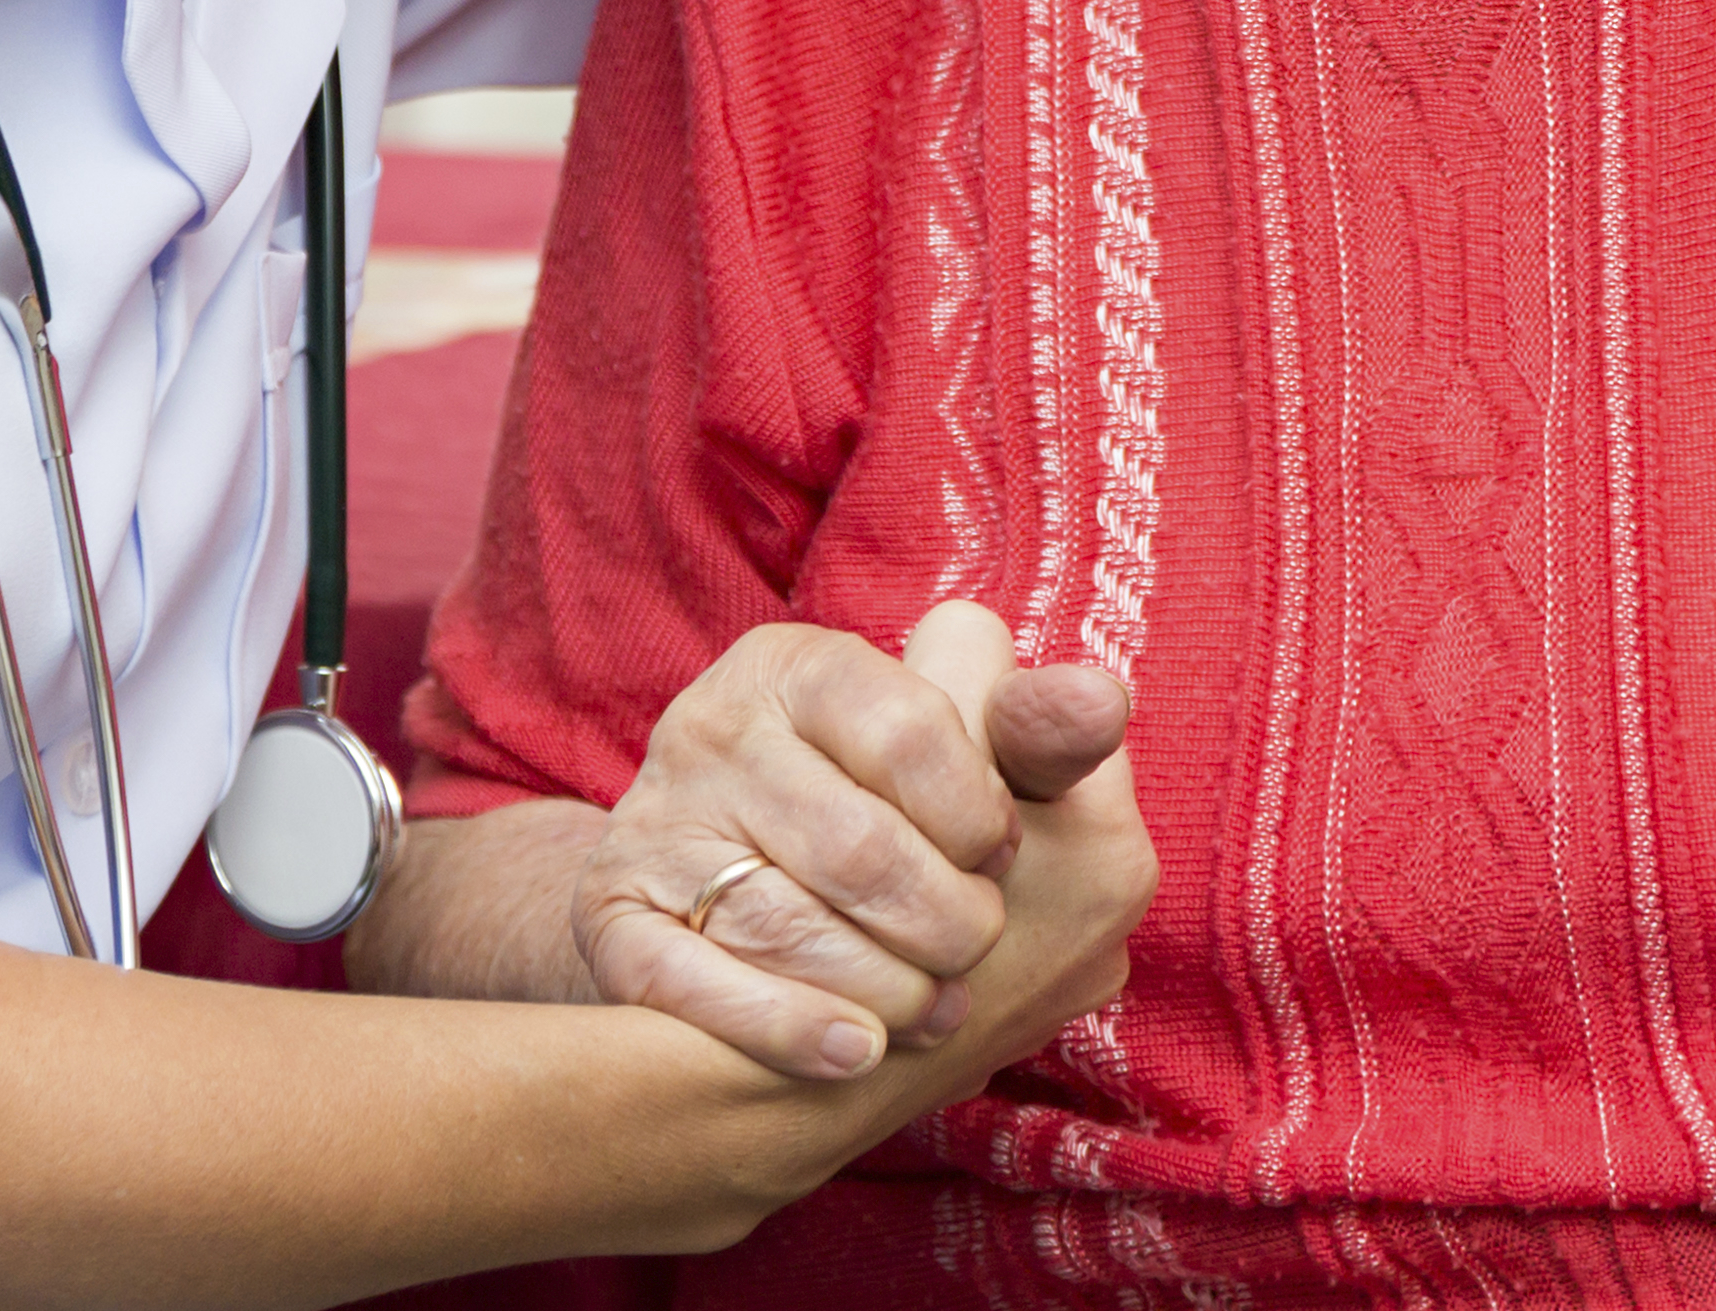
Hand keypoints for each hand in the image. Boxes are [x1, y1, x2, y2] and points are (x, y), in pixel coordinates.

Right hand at [571, 601, 1134, 1082]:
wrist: (715, 886)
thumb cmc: (871, 807)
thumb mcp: (952, 748)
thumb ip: (1033, 729)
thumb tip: (1104, 702)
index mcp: (795, 665)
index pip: (914, 730)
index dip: (980, 813)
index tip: (1002, 850)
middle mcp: (708, 728)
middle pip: (861, 849)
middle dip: (947, 921)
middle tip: (976, 946)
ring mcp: (652, 825)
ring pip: (789, 927)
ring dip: (888, 989)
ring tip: (933, 1006)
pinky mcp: (611, 919)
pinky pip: (695, 986)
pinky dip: (788, 1028)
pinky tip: (856, 1050)